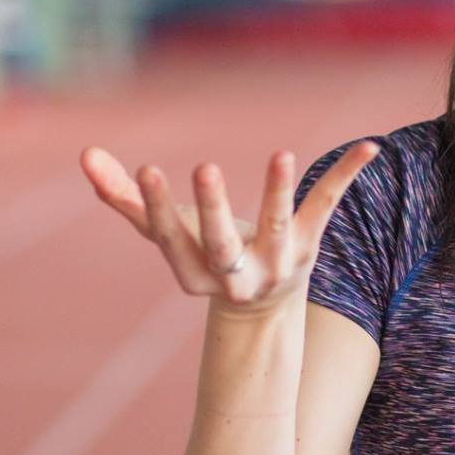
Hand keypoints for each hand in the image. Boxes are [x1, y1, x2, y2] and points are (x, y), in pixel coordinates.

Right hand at [78, 139, 380, 318]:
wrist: (263, 308)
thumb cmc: (203, 255)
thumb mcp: (167, 232)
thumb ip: (122, 196)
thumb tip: (84, 155)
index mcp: (192, 272)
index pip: (169, 239)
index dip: (156, 208)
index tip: (146, 171)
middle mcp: (235, 275)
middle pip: (220, 245)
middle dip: (211, 208)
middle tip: (204, 167)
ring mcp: (276, 262)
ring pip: (277, 227)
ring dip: (277, 191)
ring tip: (281, 153)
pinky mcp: (309, 245)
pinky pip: (326, 205)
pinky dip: (346, 174)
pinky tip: (370, 146)